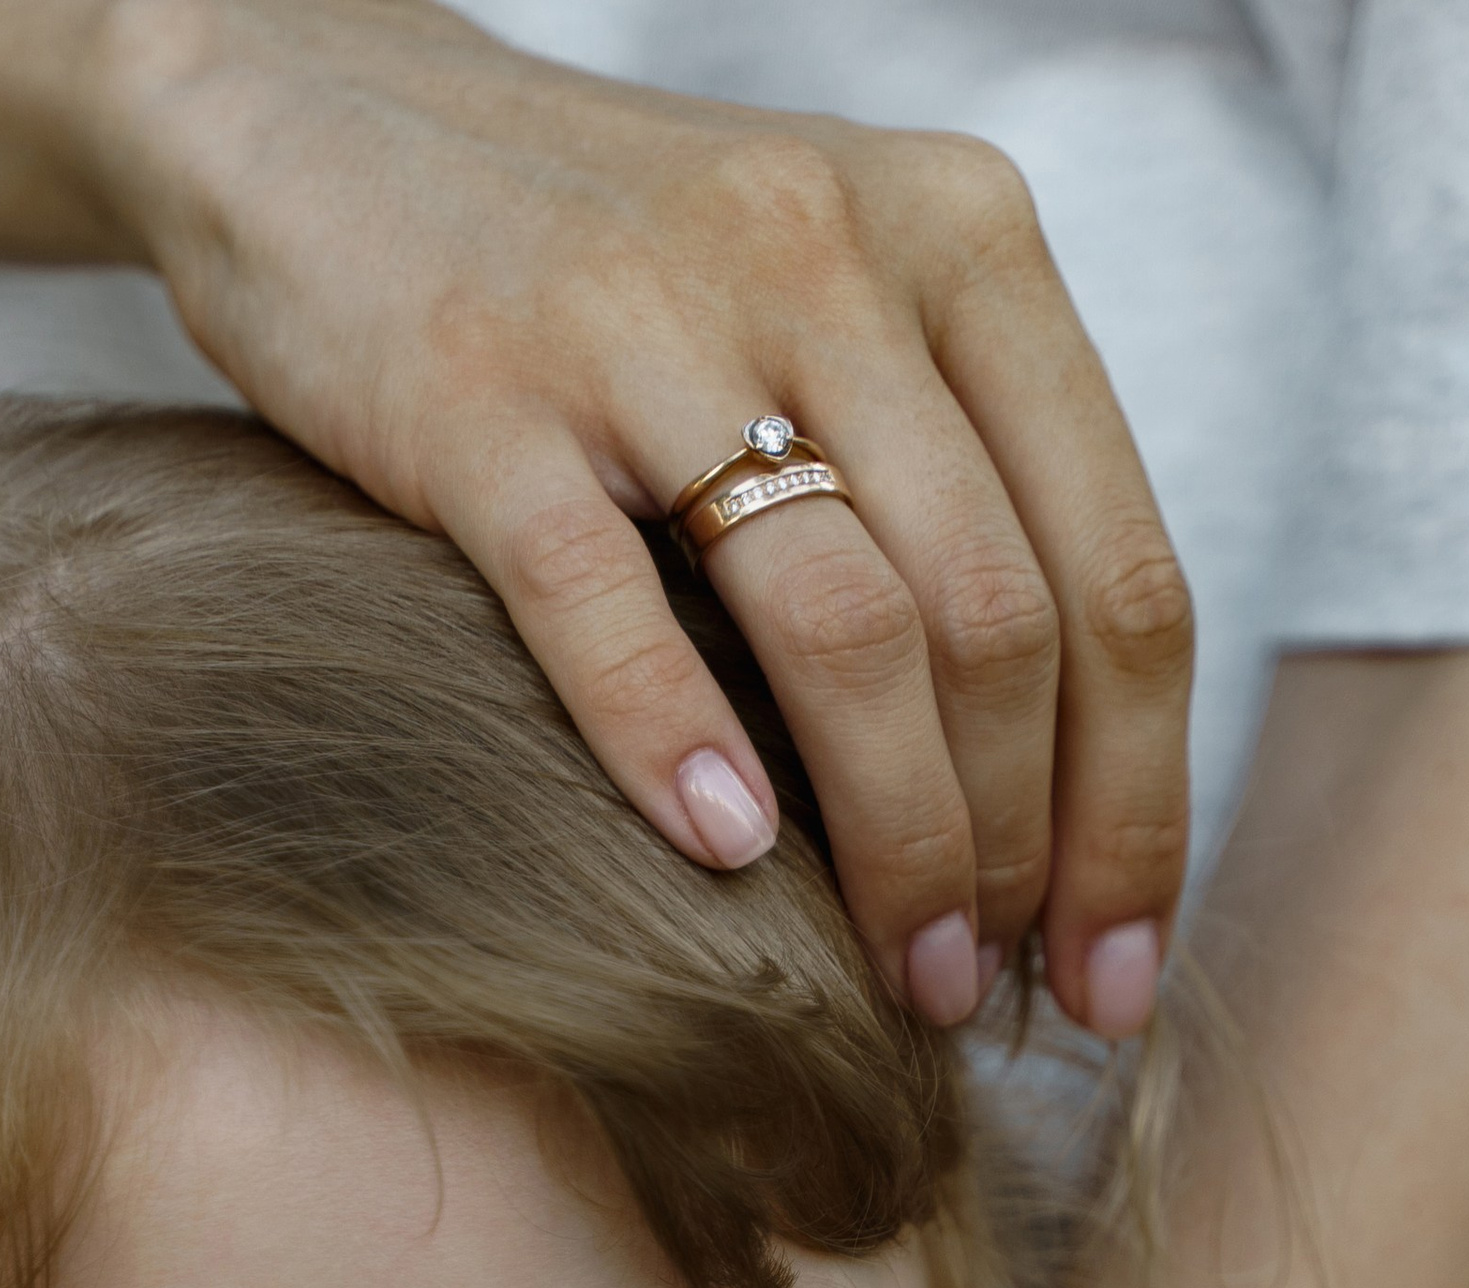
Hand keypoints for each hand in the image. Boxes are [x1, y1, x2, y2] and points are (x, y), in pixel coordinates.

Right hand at [100, 0, 1189, 1030]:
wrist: (330, 111)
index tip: (1115, 968)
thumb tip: (1063, 779)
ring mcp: (653, 316)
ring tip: (898, 976)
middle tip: (987, 995)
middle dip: (1021, 854)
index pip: (1118, 568)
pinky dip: (677, 748)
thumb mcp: (835, 301)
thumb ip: (956, 475)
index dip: (1139, 801)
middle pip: (1000, 622)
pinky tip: (722, 860)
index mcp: (964, 237)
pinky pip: (607, 604)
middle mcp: (836, 254)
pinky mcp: (479, 389)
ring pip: (846, 628)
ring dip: (894, 841)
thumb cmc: (610, 264)